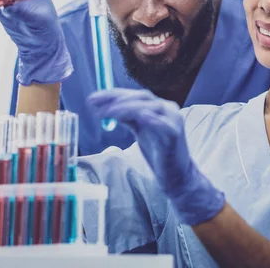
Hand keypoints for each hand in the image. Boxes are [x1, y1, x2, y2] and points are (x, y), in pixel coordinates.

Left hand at [87, 88, 224, 224]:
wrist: (175, 175)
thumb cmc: (157, 152)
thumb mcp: (139, 131)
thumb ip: (127, 118)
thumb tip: (106, 108)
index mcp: (158, 106)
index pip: (133, 95)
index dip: (112, 94)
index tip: (93, 99)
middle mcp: (167, 108)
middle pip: (141, 97)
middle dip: (117, 98)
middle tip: (96, 104)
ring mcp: (173, 120)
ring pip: (149, 107)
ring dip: (126, 107)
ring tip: (107, 113)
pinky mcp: (175, 134)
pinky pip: (162, 124)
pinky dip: (151, 118)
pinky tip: (139, 116)